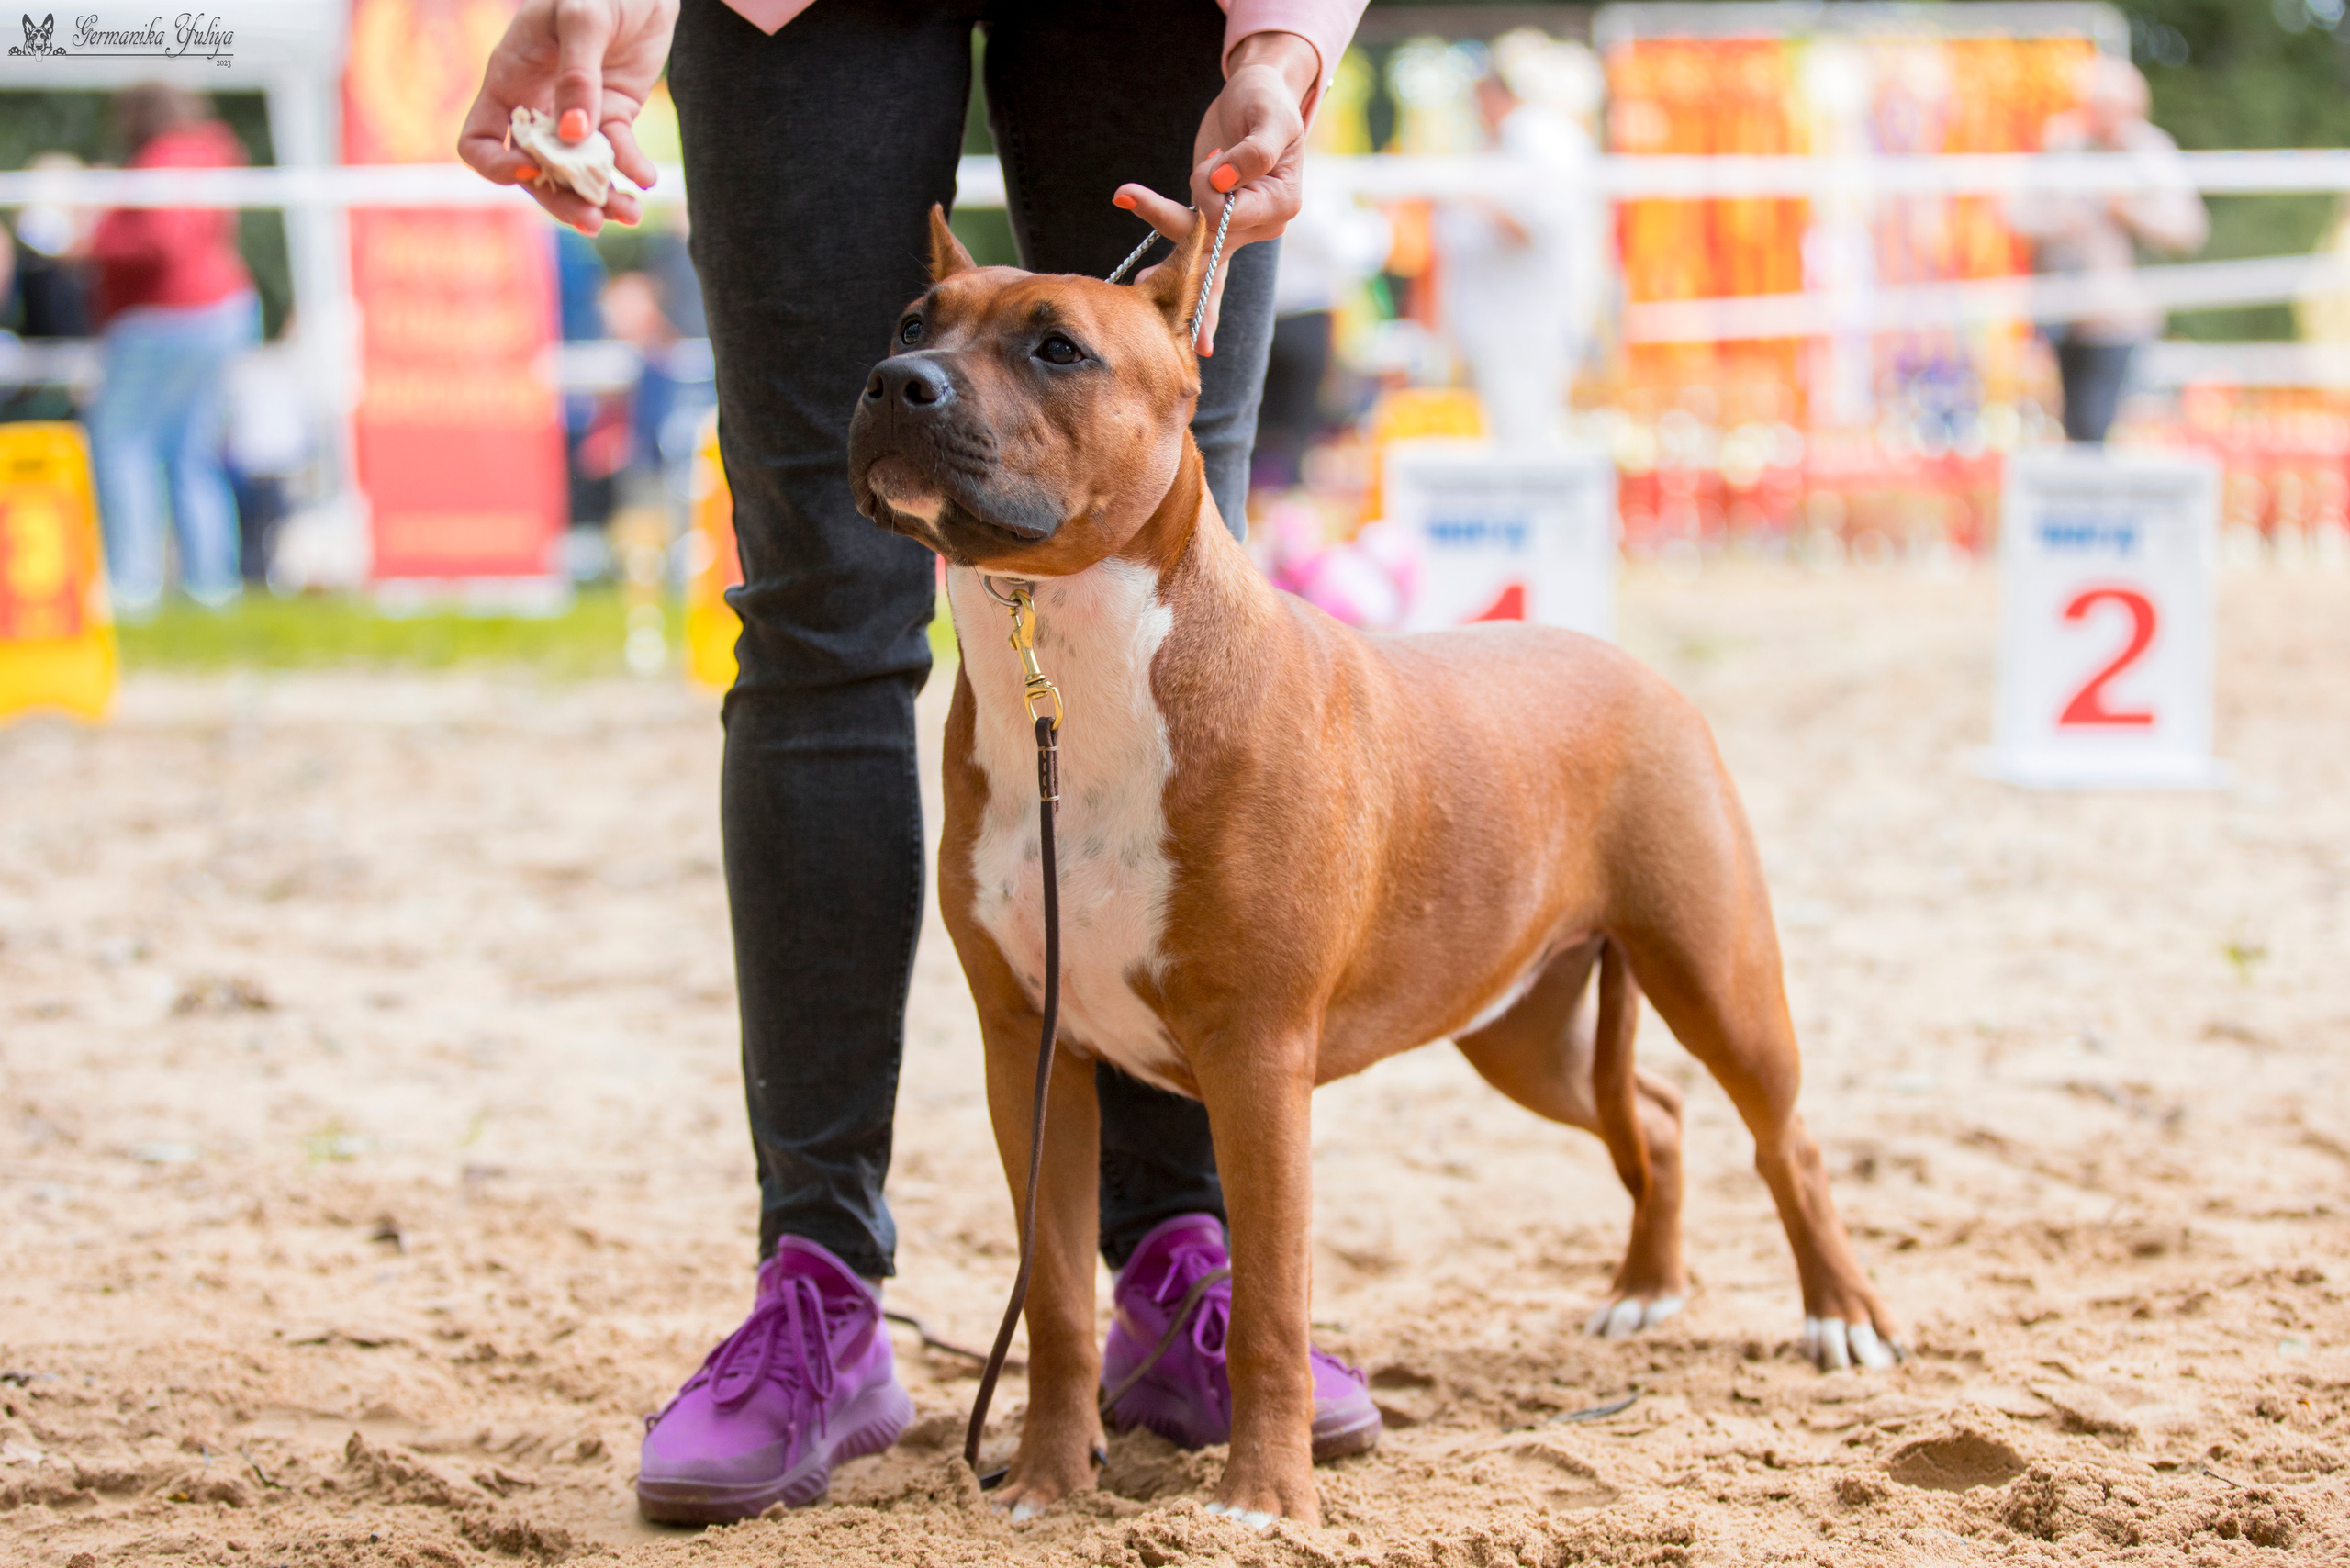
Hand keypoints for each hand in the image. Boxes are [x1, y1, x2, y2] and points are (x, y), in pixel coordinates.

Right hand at [457, 0, 677, 234]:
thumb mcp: (582, 18)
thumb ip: (576, 74)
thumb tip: (573, 135)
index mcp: (509, 82)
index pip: (479, 141)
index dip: (497, 166)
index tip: (531, 169)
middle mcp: (537, 107)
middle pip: (533, 173)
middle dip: (560, 199)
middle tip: (592, 219)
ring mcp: (576, 117)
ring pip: (576, 173)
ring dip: (599, 198)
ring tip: (628, 214)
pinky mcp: (613, 116)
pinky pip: (617, 155)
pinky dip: (630, 171)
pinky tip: (646, 180)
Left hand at [1114, 30, 1318, 353]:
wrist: (1260, 94)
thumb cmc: (1268, 101)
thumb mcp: (1270, 117)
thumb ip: (1251, 152)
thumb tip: (1219, 182)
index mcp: (1281, 204)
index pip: (1232, 214)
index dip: (1212, 194)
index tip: (1215, 161)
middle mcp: (1261, 225)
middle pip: (1212, 247)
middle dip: (1183, 265)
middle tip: (1173, 317)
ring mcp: (1237, 228)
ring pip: (1196, 254)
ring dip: (1165, 256)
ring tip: (1134, 268)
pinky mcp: (1215, 223)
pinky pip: (1192, 250)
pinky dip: (1172, 267)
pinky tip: (1146, 283)